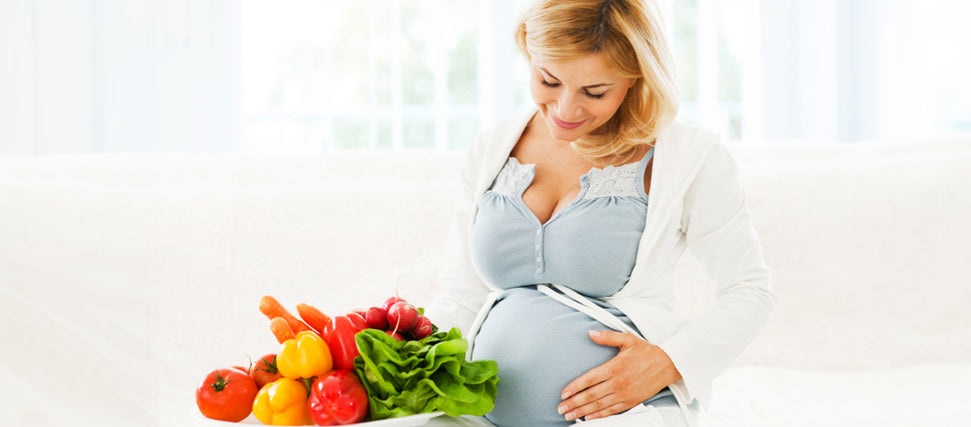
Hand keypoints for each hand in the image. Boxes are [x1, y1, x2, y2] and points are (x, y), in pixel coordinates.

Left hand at [557, 330, 681, 421]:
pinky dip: (599, 416)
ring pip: (599, 406)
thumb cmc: (646, 352)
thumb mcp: (627, 339)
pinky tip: (588, 418)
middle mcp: (618, 383)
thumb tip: (590, 333)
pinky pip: (612, 411)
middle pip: (591, 395)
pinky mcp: (631, 402)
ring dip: (582, 412)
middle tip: (561, 408)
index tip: (563, 393)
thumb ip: (607, 337)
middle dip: (574, 403)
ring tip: (569, 415)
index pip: (589, 379)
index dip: (574, 387)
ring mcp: (624, 394)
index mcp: (615, 367)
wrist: (668, 365)